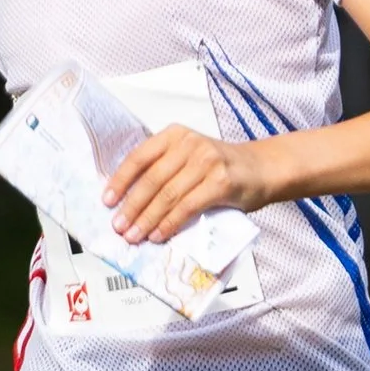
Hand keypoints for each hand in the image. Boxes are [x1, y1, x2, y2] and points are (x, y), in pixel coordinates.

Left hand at [102, 122, 267, 244]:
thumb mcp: (190, 157)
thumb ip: (165, 169)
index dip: (120, 181)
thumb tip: (129, 201)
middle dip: (131, 207)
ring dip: (147, 220)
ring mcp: (206, 162)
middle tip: (119, 227)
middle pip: (151, 179)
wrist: (263, 169)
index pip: (139, 157)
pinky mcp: (220, 182)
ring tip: (135, 236)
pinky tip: (159, 235)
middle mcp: (190, 144)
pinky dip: (170, 223)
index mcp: (175, 135)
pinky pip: (187, 206)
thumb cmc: (222, 167)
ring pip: (167, 195)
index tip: (107, 201)